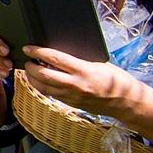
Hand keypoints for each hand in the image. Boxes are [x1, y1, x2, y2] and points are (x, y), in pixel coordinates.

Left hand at [17, 44, 142, 120]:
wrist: (126, 102)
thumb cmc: (117, 80)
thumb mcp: (100, 63)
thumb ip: (80, 60)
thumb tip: (62, 53)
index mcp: (84, 70)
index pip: (55, 59)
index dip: (38, 52)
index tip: (28, 48)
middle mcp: (75, 85)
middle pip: (44, 76)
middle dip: (31, 68)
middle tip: (26, 60)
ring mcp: (72, 97)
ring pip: (44, 89)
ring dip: (33, 79)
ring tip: (29, 70)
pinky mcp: (72, 104)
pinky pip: (52, 95)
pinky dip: (43, 87)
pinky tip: (40, 81)